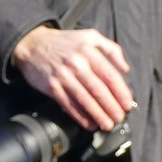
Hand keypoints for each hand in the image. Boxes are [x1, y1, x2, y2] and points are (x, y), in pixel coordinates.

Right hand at [11, 25, 131, 132]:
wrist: (33, 44)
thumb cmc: (65, 43)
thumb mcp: (90, 36)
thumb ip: (111, 49)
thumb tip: (125, 68)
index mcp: (89, 51)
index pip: (109, 75)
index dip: (121, 92)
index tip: (127, 104)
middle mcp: (76, 63)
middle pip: (98, 90)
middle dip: (111, 107)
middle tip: (119, 118)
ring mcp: (63, 76)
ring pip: (84, 99)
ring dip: (98, 114)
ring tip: (107, 124)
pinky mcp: (52, 86)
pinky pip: (68, 104)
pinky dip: (80, 116)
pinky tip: (89, 123)